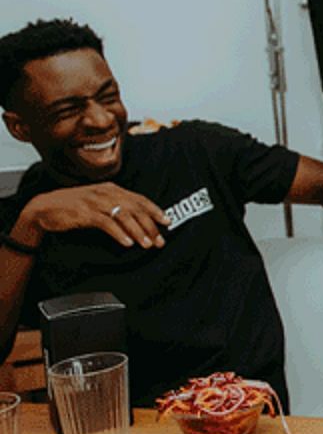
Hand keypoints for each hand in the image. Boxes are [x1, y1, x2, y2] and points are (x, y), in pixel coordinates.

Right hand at [16, 183, 168, 248]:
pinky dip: (118, 233)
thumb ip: (117, 207)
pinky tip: (127, 242)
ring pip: (123, 216)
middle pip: (135, 209)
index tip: (167, 222)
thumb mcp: (99, 202)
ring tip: (146, 244)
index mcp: (112, 188)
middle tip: (159, 240)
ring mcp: (95, 201)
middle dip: (150, 226)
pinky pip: (106, 223)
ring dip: (137, 231)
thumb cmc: (73, 207)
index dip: (155, 210)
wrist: (44, 208)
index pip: (139, 199)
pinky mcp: (84, 213)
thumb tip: (139, 220)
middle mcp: (106, 192)